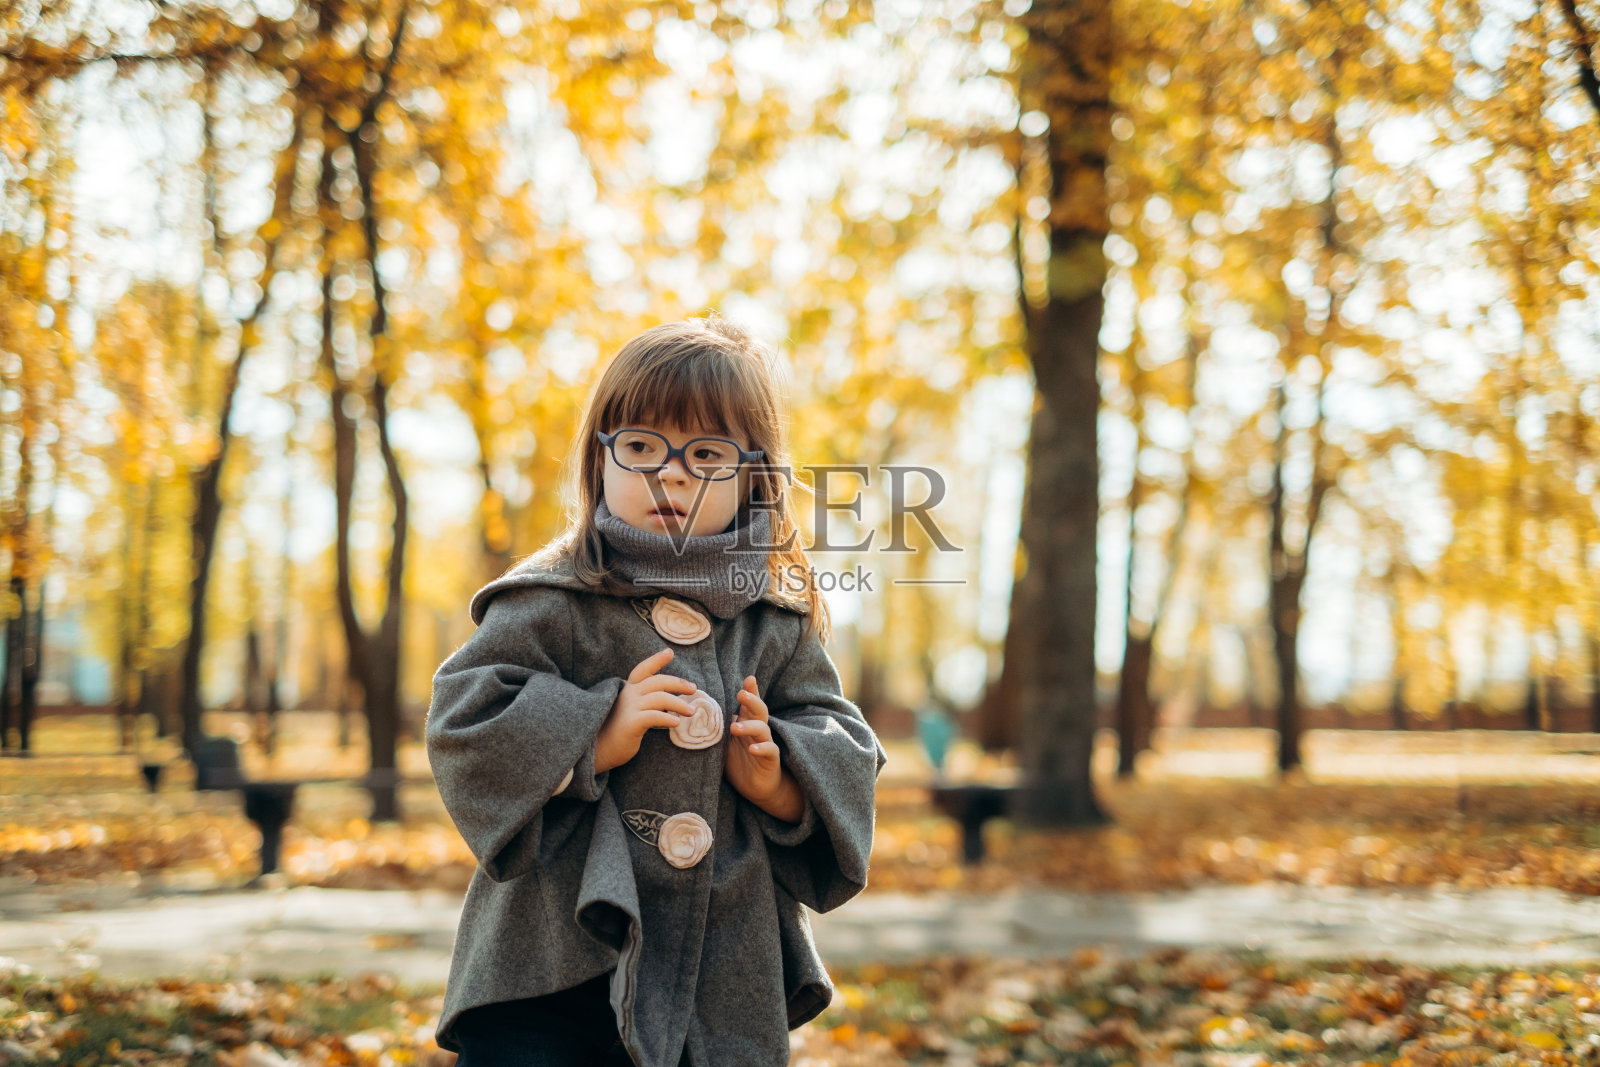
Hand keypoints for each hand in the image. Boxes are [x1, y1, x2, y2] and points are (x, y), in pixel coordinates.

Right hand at [593, 649, 696, 772]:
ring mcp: (629, 708)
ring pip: (660, 698)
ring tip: (691, 711)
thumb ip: (644, 704)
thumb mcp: (629, 713)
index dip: (656, 660)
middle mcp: (628, 695)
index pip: (642, 670)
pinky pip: (654, 716)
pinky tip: (676, 723)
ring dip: (679, 704)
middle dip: (678, 683)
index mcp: (626, 690)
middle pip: (657, 681)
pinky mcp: (631, 723)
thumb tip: (670, 702)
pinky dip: (668, 718)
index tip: (670, 652)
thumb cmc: (614, 734)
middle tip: (693, 689)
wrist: (595, 751)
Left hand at [726, 675, 804, 822]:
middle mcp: (758, 731)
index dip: (750, 692)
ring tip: (735, 727)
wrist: (757, 788)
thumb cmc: (739, 763)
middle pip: (759, 711)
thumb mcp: (724, 745)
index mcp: (747, 724)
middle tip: (741, 694)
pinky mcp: (770, 759)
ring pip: (762, 729)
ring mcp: (766, 743)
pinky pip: (769, 750)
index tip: (748, 679)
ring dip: (749, 726)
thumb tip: (688, 719)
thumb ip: (714, 732)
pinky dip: (761, 748)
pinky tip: (753, 749)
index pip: (748, 705)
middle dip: (751, 700)